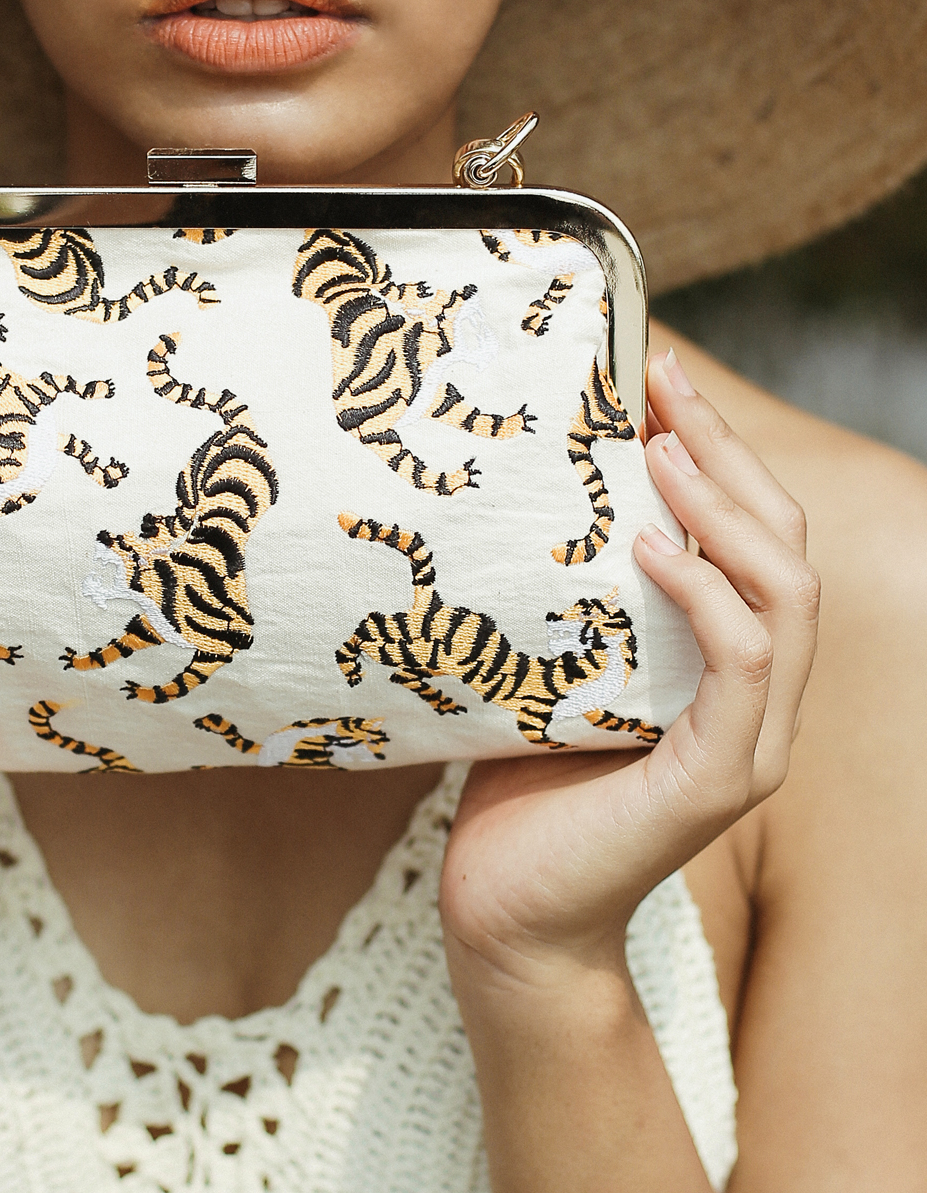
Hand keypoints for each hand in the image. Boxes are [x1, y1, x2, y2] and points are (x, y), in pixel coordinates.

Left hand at [440, 347, 819, 990]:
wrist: (504, 913)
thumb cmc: (518, 785)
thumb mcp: (548, 669)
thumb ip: (568, 600)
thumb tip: (523, 497)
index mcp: (722, 666)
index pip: (755, 537)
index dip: (718, 452)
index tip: (654, 377)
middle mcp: (755, 698)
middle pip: (785, 545)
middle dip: (728, 452)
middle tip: (663, 376)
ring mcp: (747, 741)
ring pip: (785, 596)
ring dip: (725, 508)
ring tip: (656, 448)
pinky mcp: (718, 780)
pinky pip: (742, 666)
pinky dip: (706, 595)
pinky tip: (650, 546)